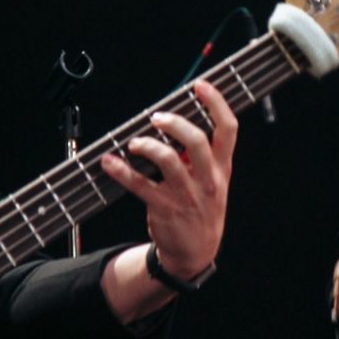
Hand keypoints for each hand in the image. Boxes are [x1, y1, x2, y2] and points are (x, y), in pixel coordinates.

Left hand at [99, 80, 237, 280]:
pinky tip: (109, 162)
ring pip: (168, 161)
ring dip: (147, 146)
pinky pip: (139, 185)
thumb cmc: (203, 209)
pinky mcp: (163, 208)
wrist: (196, 253)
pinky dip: (121, 171)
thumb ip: (203, 156)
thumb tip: (178, 125)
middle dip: (175, 124)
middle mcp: (207, 180)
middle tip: (157, 118)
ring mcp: (186, 195)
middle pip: (197, 141)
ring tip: (135, 143)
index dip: (216, 104)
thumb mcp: (215, 183)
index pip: (228, 130)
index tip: (200, 86)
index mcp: (223, 169)